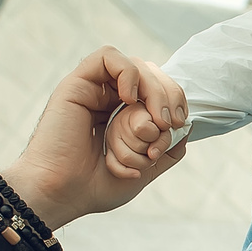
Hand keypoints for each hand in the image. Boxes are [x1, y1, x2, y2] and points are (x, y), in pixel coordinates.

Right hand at [0, 48, 187, 230]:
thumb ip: (167, 149)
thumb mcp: (145, 169)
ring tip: (155, 118)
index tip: (177, 125)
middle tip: (169, 122)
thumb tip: (187, 126)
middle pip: (150, 73)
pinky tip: (129, 99)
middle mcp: (108, 98)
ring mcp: (93, 89)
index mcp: (123, 115)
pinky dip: (127, 72)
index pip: (158, 89)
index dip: (175, 99)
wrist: (63, 193)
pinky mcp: (77, 84)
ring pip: (134, 65)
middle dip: (169, 94)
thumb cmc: (97, 186)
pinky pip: (108, 57)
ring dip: (153, 88)